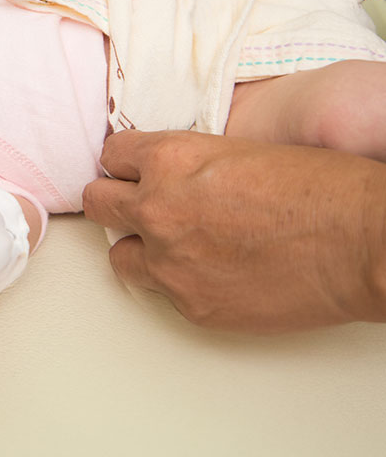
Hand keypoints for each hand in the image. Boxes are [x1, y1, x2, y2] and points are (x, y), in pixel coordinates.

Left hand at [81, 130, 385, 333]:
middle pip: (97, 202)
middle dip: (117, 202)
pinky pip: (163, 293)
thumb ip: (190, 164)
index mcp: (170, 158)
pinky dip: (180, 284)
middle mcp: (158, 209)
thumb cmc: (320, 190)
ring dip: (142, 249)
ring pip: (119, 256)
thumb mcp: (239, 150)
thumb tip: (172, 177)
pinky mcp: (192, 306)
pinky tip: (214, 273)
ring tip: (177, 247)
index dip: (128, 163)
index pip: (113, 155)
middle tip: (139, 207)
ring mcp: (171, 263)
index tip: (137, 171)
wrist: (360, 242)